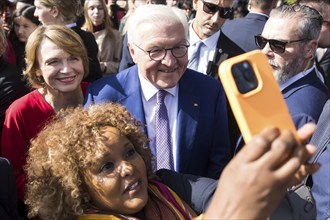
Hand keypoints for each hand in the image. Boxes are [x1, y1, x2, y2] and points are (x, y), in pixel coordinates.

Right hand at [204, 123, 318, 219]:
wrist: (233, 217)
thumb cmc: (229, 193)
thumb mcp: (231, 169)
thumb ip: (247, 155)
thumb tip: (263, 142)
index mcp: (242, 164)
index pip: (261, 141)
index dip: (271, 132)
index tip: (274, 130)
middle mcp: (258, 171)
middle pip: (280, 147)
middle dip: (289, 137)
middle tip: (290, 133)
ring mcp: (272, 182)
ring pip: (294, 160)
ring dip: (300, 149)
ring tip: (301, 145)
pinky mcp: (281, 191)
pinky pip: (297, 176)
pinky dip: (307, 168)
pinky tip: (313, 163)